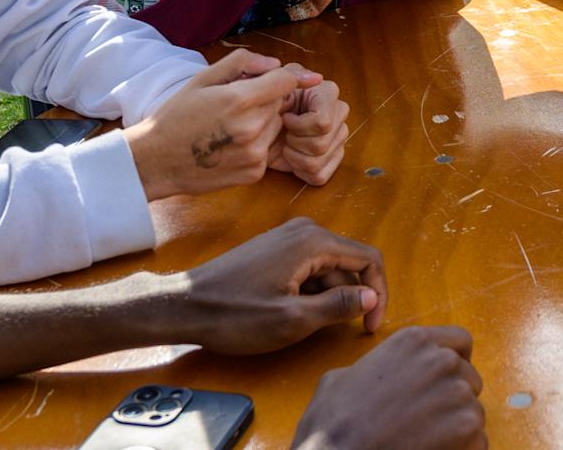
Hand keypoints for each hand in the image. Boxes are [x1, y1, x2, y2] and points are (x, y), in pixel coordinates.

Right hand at [125, 51, 310, 199]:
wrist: (156, 161)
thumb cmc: (176, 116)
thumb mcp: (202, 79)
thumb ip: (242, 62)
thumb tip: (275, 63)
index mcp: (238, 100)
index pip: (285, 82)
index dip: (284, 76)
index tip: (282, 77)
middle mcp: (251, 128)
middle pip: (281, 103)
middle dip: (266, 99)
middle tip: (235, 105)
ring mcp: (254, 154)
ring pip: (277, 125)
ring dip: (263, 122)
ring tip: (231, 126)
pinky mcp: (254, 173)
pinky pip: (268, 148)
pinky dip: (257, 144)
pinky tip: (231, 145)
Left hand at [161, 217, 388, 352]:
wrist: (184, 306)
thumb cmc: (234, 314)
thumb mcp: (292, 320)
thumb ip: (337, 307)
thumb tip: (370, 297)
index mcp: (313, 241)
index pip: (369, 260)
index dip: (379, 293)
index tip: (370, 326)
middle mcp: (304, 231)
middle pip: (349, 262)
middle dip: (354, 297)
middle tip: (345, 332)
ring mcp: (287, 238)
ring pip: (329, 267)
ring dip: (331, 297)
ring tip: (311, 325)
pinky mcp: (274, 250)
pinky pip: (309, 268)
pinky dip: (312, 291)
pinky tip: (294, 313)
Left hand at [274, 78, 350, 184]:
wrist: (259, 125)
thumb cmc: (264, 104)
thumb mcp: (271, 85)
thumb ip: (289, 77)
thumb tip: (315, 78)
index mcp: (328, 92)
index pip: (322, 123)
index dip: (298, 126)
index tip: (284, 118)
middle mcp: (339, 113)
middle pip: (320, 144)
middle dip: (294, 143)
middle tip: (284, 133)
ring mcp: (338, 137)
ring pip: (318, 161)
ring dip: (294, 157)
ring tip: (286, 144)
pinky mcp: (333, 158)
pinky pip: (320, 175)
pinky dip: (300, 171)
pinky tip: (293, 158)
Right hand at [292, 326, 485, 449]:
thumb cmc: (332, 424)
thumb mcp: (341, 378)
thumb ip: (373, 367)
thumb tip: (374, 375)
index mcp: (413, 342)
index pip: (460, 342)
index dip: (456, 363)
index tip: (445, 382)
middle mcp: (441, 360)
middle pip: (470, 378)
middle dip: (455, 399)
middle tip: (428, 421)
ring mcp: (457, 393)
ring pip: (474, 411)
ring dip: (457, 428)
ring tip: (425, 441)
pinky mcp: (467, 427)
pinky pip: (478, 441)